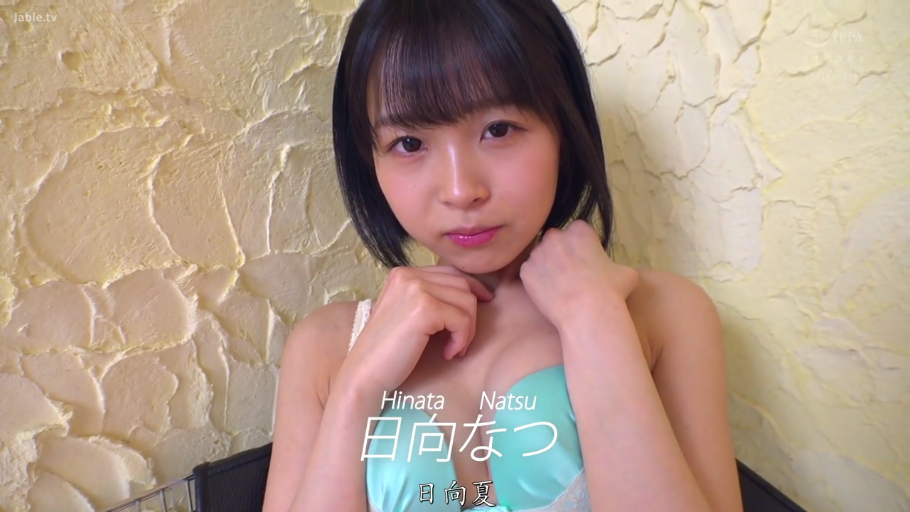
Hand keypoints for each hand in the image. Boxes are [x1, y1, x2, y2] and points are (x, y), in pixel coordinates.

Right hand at [338, 265, 493, 395]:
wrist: (365, 375)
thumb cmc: (388, 352)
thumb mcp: (408, 315)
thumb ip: (430, 298)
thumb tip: (472, 293)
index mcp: (402, 274)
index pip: (450, 272)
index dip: (472, 289)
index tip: (482, 305)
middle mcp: (408, 275)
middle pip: (462, 284)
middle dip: (470, 313)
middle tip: (462, 340)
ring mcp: (415, 289)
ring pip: (467, 301)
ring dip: (467, 329)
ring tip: (453, 348)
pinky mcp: (424, 308)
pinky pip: (462, 320)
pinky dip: (461, 339)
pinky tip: (448, 353)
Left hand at [519, 220, 637, 330]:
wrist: (587, 313)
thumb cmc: (610, 291)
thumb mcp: (626, 272)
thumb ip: (614, 264)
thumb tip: (614, 272)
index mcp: (580, 230)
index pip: (578, 231)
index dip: (581, 246)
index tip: (585, 261)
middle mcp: (555, 236)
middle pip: (555, 241)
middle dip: (560, 253)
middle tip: (570, 274)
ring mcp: (537, 253)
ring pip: (540, 257)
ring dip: (546, 267)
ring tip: (558, 287)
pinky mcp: (525, 271)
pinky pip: (530, 273)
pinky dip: (535, 282)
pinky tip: (547, 295)